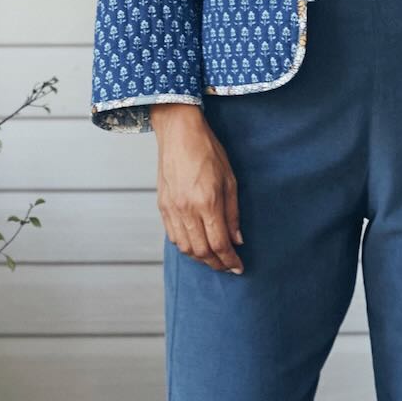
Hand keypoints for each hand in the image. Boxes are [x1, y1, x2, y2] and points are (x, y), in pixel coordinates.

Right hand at [151, 105, 244, 273]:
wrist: (179, 133)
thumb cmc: (208, 151)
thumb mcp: (230, 180)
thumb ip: (233, 213)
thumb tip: (237, 240)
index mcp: (207, 202)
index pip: (220, 243)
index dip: (230, 260)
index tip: (239, 267)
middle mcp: (187, 210)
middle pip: (202, 251)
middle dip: (216, 264)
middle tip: (227, 266)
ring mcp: (172, 209)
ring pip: (185, 248)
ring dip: (200, 258)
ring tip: (213, 258)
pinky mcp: (162, 206)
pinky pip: (173, 236)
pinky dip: (185, 246)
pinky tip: (196, 245)